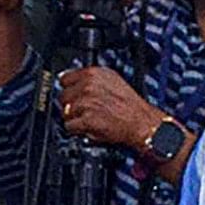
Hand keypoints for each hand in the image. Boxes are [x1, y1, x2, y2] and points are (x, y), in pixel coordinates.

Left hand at [55, 65, 170, 152]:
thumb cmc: (129, 104)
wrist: (141, 121)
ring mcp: (86, 102)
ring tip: (90, 118)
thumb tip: (72, 80)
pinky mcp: (86, 119)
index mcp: (94, 74)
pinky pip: (69, 126)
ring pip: (65, 113)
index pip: (64, 79)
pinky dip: (77, 130)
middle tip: (85, 111)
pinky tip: (89, 127)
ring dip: (75, 118)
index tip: (73, 95)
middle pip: (63, 97)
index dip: (69, 89)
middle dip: (71, 105)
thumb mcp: (112, 81)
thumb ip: (91, 80)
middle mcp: (89, 86)